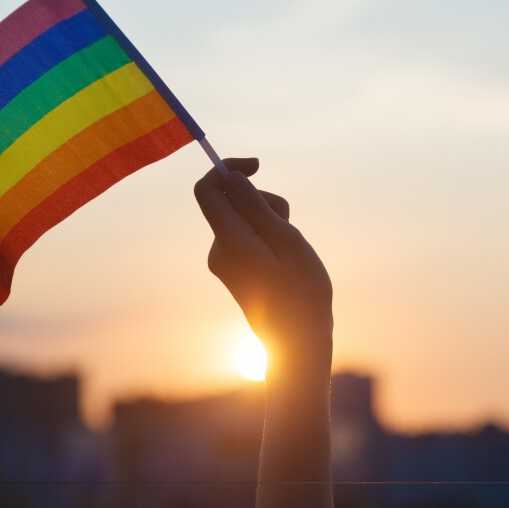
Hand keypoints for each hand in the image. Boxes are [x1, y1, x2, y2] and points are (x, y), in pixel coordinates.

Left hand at [194, 158, 332, 377]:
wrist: (297, 340)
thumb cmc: (301, 293)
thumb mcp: (288, 241)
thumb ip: (258, 208)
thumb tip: (232, 178)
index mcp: (230, 241)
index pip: (207, 190)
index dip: (228, 169)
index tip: (257, 166)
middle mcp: (219, 249)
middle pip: (231, 201)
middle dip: (263, 199)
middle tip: (290, 223)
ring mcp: (224, 261)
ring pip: (242, 218)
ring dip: (269, 220)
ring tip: (291, 248)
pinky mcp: (233, 268)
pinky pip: (246, 236)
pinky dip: (266, 236)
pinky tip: (284, 259)